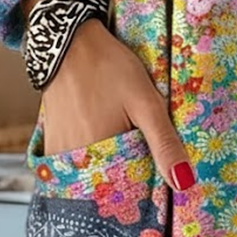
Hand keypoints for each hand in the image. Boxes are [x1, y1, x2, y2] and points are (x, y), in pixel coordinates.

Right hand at [38, 15, 196, 191]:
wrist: (69, 42)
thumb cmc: (109, 68)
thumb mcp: (146, 102)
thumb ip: (164, 143)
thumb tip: (184, 183)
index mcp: (99, 157)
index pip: (126, 193)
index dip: (144, 189)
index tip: (156, 181)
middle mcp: (73, 162)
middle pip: (107, 185)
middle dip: (127, 177)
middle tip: (139, 151)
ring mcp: (58, 153)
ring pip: (91, 174)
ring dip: (109, 167)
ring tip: (122, 141)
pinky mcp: (52, 143)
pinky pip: (75, 164)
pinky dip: (92, 158)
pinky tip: (104, 137)